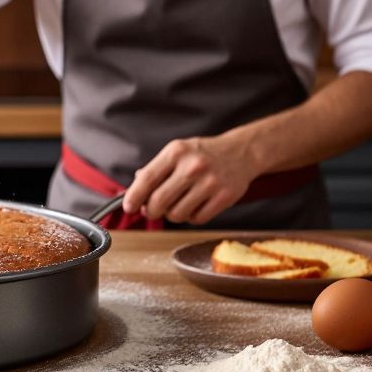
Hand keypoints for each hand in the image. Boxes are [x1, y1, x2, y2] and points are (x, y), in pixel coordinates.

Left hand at [120, 136, 259, 224]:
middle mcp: (193, 166)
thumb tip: (134, 190)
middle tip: (152, 210)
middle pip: (159, 202)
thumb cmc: (203, 153)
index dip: (134, 197)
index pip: (147, 179)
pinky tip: (195, 205)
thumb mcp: (178, 151)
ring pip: (177, 214)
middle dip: (151, 211)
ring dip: (173, 215)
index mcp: (176, 152)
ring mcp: (210, 182)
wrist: (242, 152)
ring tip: (179, 203)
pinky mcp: (224, 197)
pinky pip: (197, 219)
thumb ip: (156, 169)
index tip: (129, 207)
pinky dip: (191, 217)